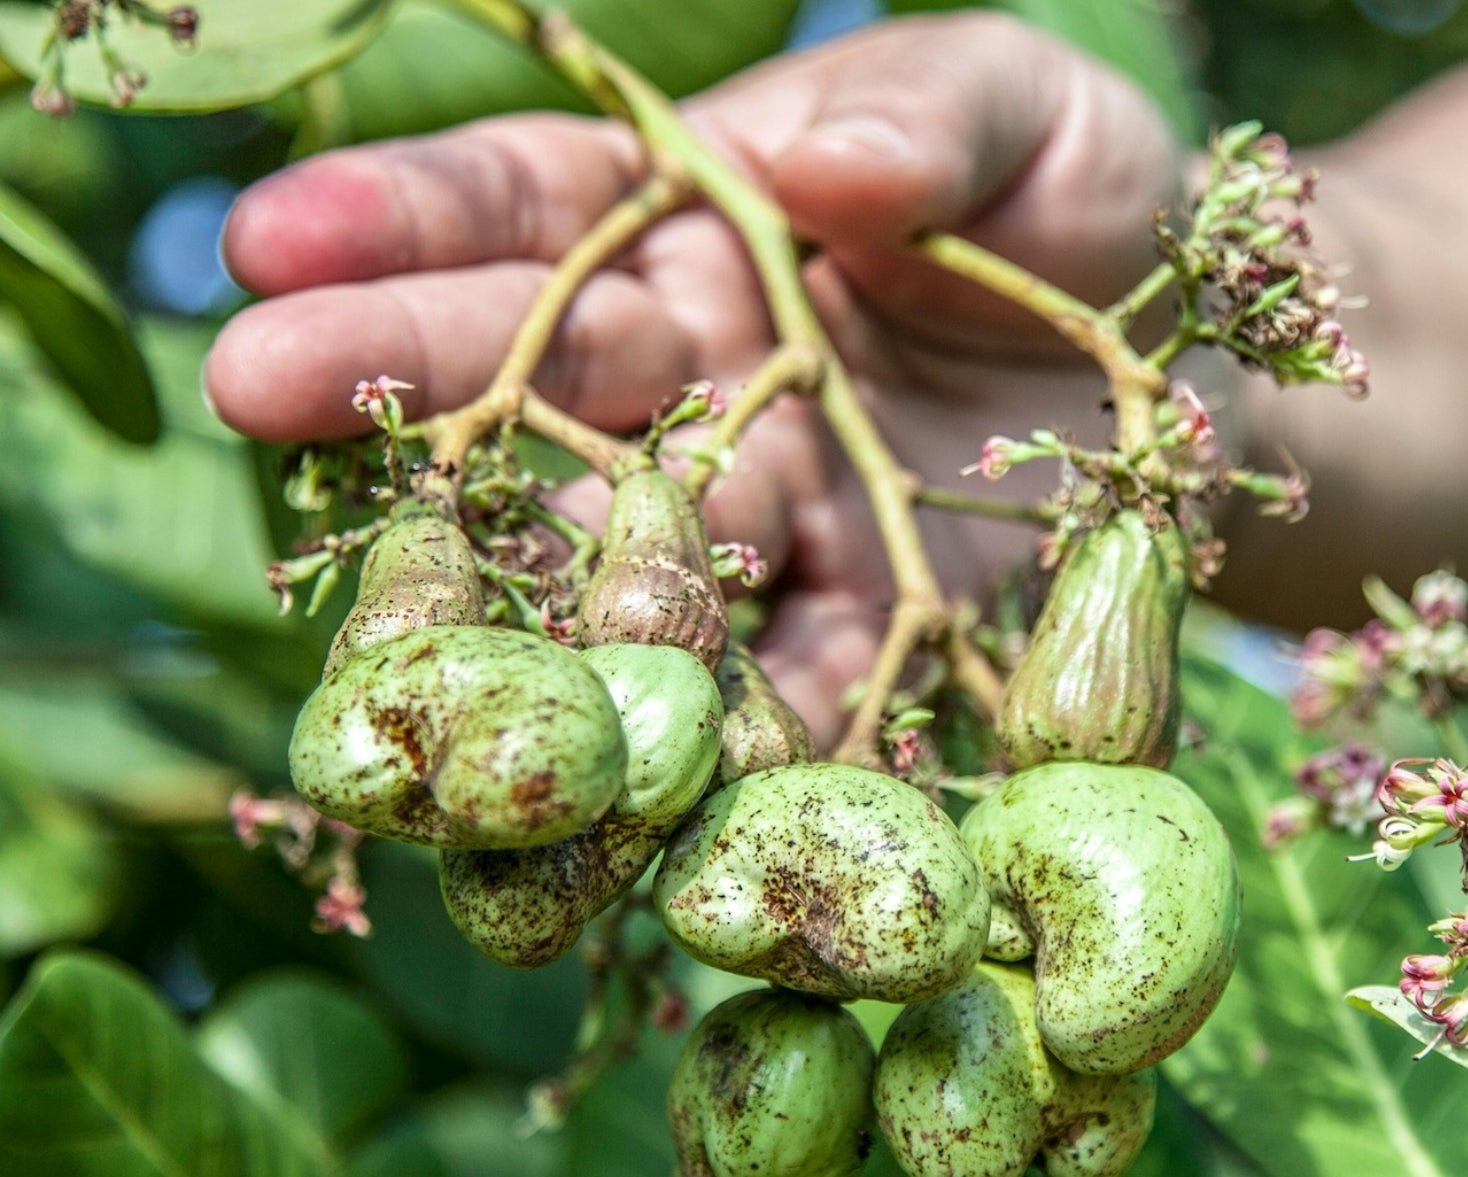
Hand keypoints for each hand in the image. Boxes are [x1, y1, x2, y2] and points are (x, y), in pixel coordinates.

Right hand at [205, 12, 1181, 742]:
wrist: (1221, 388)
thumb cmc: (1090, 212)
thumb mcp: (1032, 114)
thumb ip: (932, 117)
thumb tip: (822, 161)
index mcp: (701, 221)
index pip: (531, 205)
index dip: (407, 216)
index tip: (277, 229)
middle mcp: (692, 375)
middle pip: (525, 374)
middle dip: (387, 371)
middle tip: (246, 376)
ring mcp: (752, 517)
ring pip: (595, 555)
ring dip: (491, 580)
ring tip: (380, 600)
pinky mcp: (840, 636)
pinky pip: (750, 691)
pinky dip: (684, 734)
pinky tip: (607, 771)